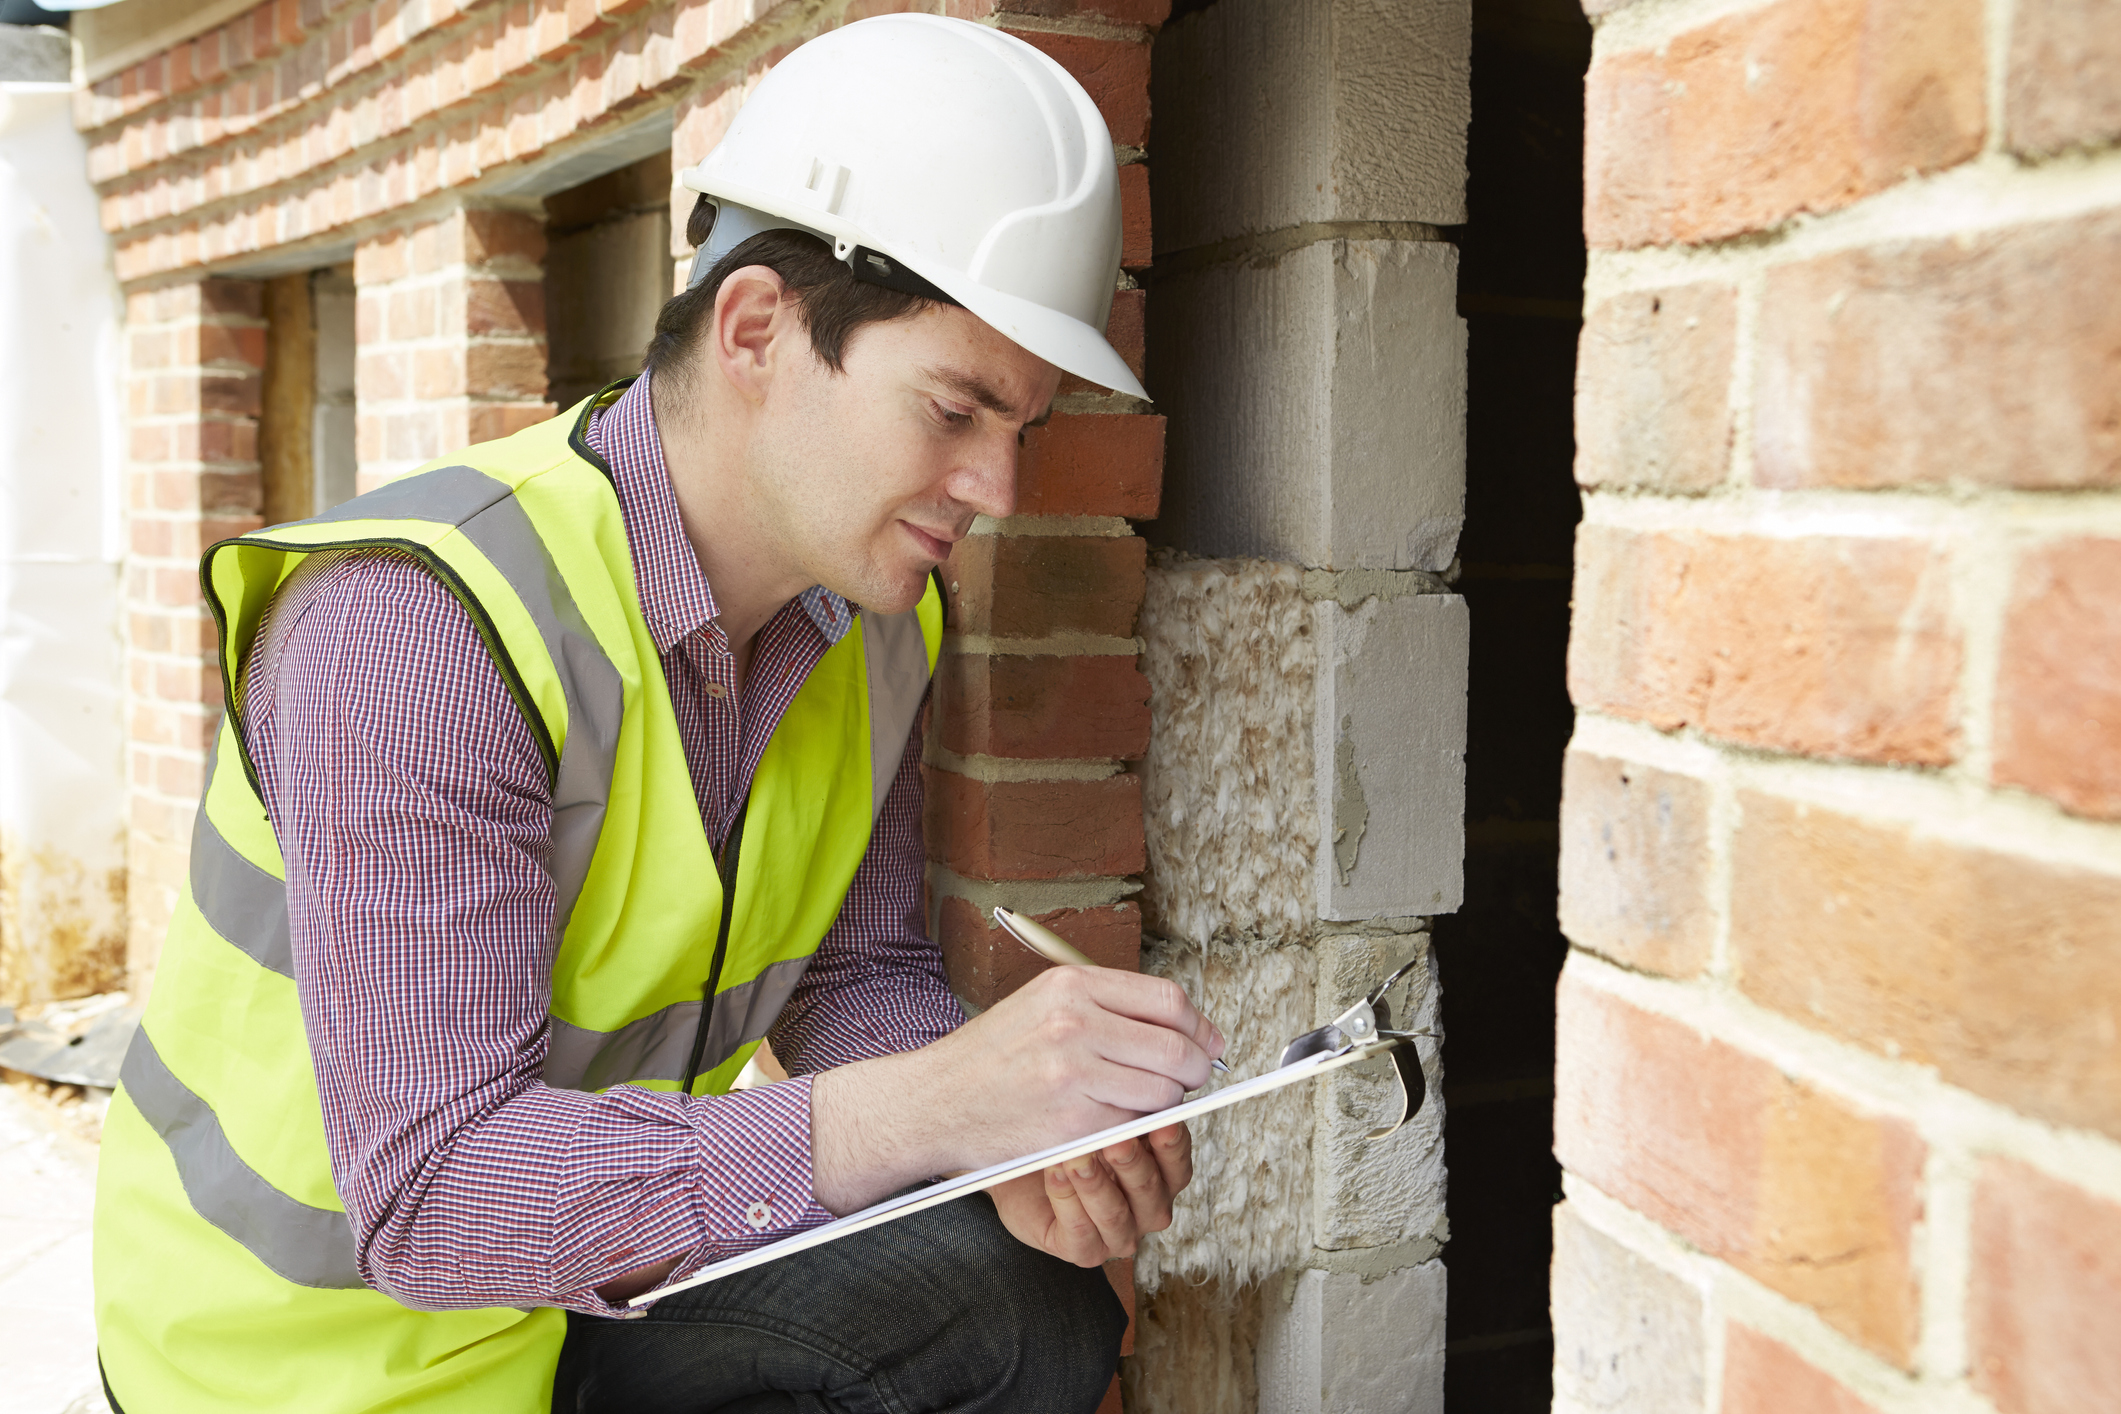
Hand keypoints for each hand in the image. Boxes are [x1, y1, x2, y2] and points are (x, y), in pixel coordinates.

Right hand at [809, 967, 1223, 1214]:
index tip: (1208, 1044)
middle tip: (1192, 1080)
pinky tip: (1111, 1123)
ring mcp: (1073, 1075)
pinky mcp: (1071, 1123)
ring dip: (1164, 1103)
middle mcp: (1074, 1023)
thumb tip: (1179, 1026)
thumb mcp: (1043, 1004)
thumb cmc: (990, 1056)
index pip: (1166, 1000)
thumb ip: (1107, 1007)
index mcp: (1071, 986)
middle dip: (1194, 1069)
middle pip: (1174, 1047)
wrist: (934, 1101)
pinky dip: (1132, 1129)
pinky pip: (1131, 1127)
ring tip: (1140, 1102)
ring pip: (1161, 1092)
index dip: (1198, 1026)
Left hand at [990, 1124, 1193, 1265]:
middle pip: (1151, 1192)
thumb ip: (1124, 1112)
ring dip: (1095, 1185)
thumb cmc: (1069, 1139)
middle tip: (1117, 1140)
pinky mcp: (1083, 1251)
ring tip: (1076, 1157)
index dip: (1172, 1145)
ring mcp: (1117, 1234)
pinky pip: (1080, 1232)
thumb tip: (1139, 1087)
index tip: (1163, 1122)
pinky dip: (1066, 1200)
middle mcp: (1146, 1209)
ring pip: (1115, 1215)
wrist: (1022, 1166)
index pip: (1178, 1165)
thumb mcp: (1099, 1119)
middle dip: (1133, 1165)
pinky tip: (1054, 1172)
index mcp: (1161, 1177)